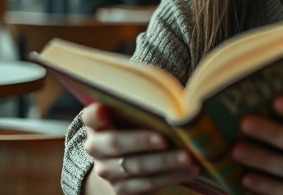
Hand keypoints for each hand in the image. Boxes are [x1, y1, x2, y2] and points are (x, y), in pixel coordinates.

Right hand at [83, 103, 199, 193]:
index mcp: (97, 123)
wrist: (119, 160)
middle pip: (116, 144)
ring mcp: (108, 171)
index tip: (103, 109)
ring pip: (136, 167)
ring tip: (188, 156)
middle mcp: (96, 148)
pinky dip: (171, 176)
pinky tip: (190, 169)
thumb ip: (141, 104)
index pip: (91, 116)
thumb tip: (169, 97)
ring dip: (165, 162)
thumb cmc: (133, 123)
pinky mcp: (122, 190)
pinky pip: (148, 184)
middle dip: (142, 141)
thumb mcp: (131, 111)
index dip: (96, 114)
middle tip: (164, 139)